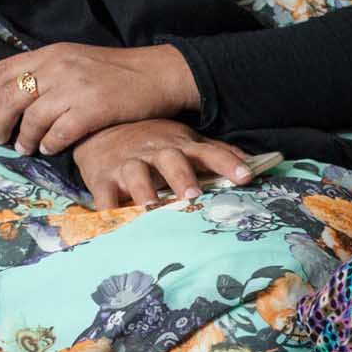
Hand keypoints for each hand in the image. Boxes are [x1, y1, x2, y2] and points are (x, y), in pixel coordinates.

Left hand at [0, 44, 198, 156]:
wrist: (158, 73)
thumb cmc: (117, 72)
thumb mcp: (76, 59)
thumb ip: (48, 72)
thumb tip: (17, 96)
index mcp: (52, 53)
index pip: (4, 70)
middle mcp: (59, 67)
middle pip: (11, 96)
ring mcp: (76, 88)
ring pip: (32, 117)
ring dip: (24, 138)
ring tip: (25, 148)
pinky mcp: (93, 108)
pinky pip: (59, 132)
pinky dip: (49, 143)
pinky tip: (49, 147)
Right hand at [73, 120, 260, 209]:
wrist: (99, 129)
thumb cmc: (151, 142)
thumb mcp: (184, 140)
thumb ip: (215, 152)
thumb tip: (251, 163)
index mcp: (179, 145)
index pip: (209, 152)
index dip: (227, 163)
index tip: (245, 176)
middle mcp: (155, 152)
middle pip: (171, 160)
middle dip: (182, 176)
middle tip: (193, 194)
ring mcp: (127, 164)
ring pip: (136, 174)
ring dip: (143, 190)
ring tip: (150, 207)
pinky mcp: (102, 178)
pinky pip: (104, 195)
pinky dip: (106, 209)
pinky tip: (111, 221)